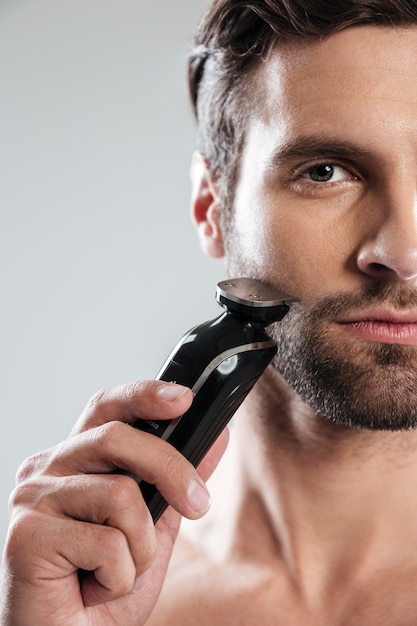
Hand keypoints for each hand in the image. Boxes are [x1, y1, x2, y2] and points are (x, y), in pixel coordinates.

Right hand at [0, 380, 228, 625]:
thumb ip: (179, 479)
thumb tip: (217, 436)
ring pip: (120, 494)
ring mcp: (33, 499)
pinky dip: (120, 575)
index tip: (184, 398)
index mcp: (76, 460)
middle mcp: (48, 469)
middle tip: (198, 504)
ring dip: (140, 546)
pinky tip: (93, 588)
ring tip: (118, 572)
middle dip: (171, 469)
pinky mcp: (27, 535)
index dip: (143, 395)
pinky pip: (107, 541)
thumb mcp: (156, 525)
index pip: (106, 407)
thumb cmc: (104, 586)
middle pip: (118, 438)